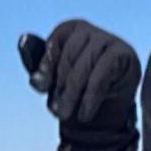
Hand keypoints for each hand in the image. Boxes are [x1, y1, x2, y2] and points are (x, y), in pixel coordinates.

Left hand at [20, 20, 140, 146]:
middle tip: (56, 108)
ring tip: (66, 114)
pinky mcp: (124, 56)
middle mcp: (92, 32)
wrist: (103, 118)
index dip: (48, 63)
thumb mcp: (53, 83)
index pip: (57, 39)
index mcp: (72, 31)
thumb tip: (25, 50)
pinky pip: (102, 75)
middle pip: (70, 52)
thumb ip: (40, 70)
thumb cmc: (76, 95)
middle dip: (60, 83)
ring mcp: (110, 41)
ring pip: (84, 64)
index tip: (42, 86)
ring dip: (72, 93)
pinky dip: (90, 97)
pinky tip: (84, 114)